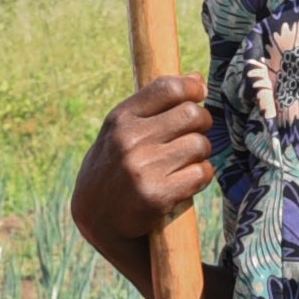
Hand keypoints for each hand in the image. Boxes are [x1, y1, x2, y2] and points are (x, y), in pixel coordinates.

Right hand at [66, 73, 214, 274]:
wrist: (96, 219)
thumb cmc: (115, 167)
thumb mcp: (121, 132)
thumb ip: (154, 106)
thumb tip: (198, 79)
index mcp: (120, 119)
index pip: (168, 88)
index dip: (193, 88)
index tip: (200, 94)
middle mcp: (129, 141)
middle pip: (192, 114)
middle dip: (202, 123)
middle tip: (195, 133)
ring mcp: (143, 168)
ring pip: (201, 145)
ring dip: (201, 153)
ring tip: (186, 160)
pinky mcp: (157, 195)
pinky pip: (201, 173)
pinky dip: (201, 176)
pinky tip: (186, 180)